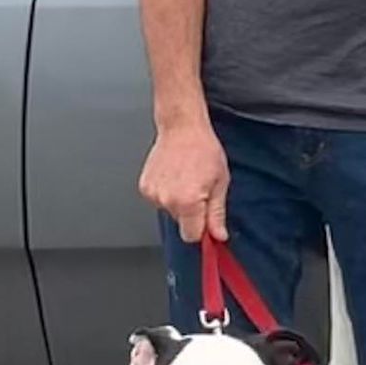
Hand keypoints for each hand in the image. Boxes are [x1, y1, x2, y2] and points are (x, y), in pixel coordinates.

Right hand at [138, 122, 230, 241]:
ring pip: (170, 212)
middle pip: (182, 224)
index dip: (202, 231)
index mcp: (188, 202)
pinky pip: (160, 201)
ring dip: (180, 202)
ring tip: (187, 179)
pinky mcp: (144, 187)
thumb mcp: (220, 182)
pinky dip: (168, 193)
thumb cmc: (203, 150)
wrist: (182, 128)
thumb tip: (218, 236)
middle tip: (201, 189)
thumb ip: (217, 213)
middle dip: (193, 213)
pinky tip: (175, 176)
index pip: (192, 236)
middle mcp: (167, 200)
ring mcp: (153, 194)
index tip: (208, 223)